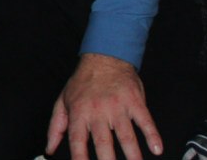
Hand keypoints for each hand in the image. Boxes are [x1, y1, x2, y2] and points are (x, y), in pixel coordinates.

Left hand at [46, 53, 162, 159]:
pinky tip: (157, 149)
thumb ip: (56, 127)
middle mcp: (98, 111)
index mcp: (79, 112)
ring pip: (126, 135)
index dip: (80, 157)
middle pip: (103, 142)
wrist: (104, 57)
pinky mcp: (135, 101)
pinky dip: (153, 135)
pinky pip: (145, 121)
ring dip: (132, 154)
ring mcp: (118, 106)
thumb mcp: (63, 101)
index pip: (77, 140)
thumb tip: (49, 149)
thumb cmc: (83, 82)